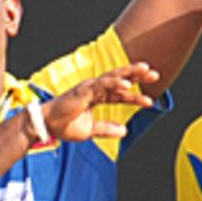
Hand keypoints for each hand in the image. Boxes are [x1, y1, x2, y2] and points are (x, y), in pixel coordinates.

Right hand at [41, 62, 157, 141]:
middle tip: (155, 73)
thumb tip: (125, 130)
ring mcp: (89, 87)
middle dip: (137, 75)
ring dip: (130, 73)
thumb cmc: (64, 126)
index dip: (135, 96)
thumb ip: (107, 129)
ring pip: (113, 77)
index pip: (120, 94)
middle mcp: (94, 89)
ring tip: (146, 70)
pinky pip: (102, 85)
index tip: (150, 102)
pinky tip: (127, 84)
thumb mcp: (90, 130)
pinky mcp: (83, 90)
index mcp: (96, 97)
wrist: (47, 127)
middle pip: (120, 79)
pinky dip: (115, 83)